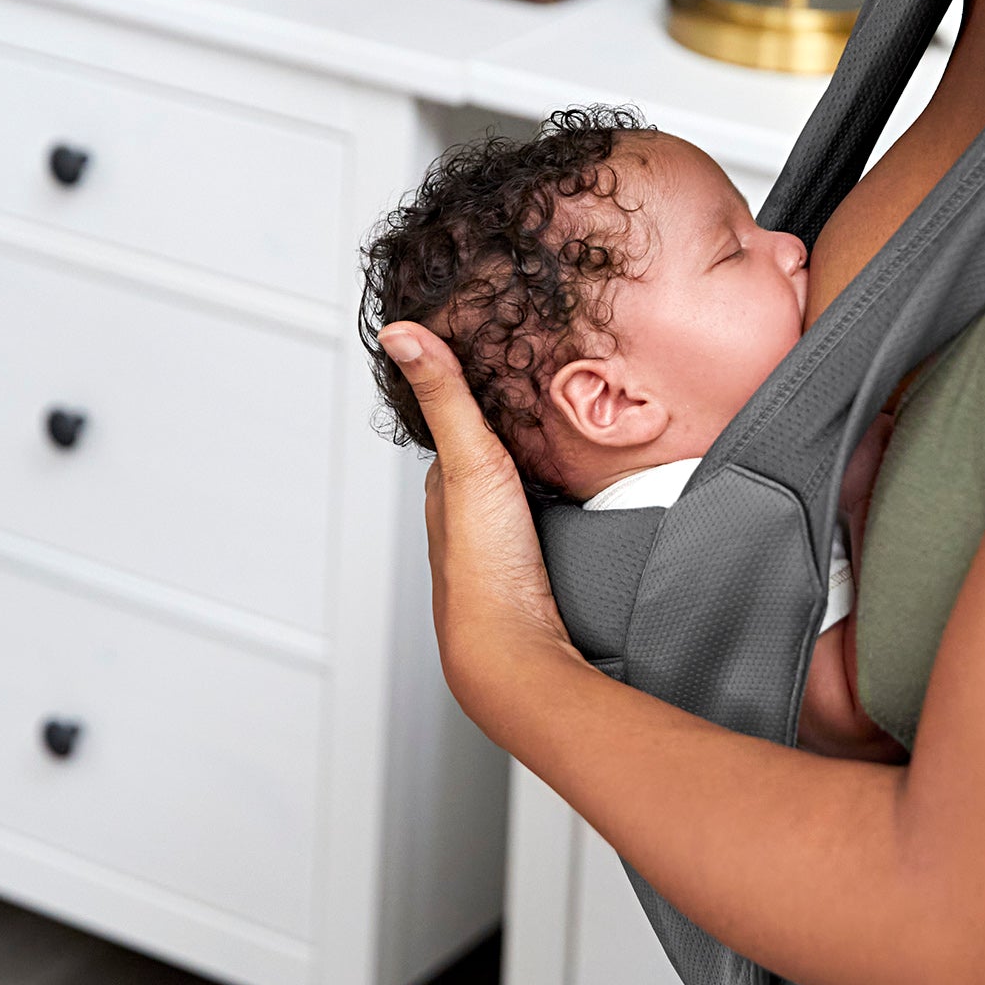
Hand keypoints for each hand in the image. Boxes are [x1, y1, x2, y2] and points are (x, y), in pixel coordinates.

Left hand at [379, 322, 576, 725]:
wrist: (515, 650)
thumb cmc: (483, 568)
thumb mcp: (469, 461)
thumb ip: (445, 396)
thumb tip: (401, 334)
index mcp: (446, 485)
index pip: (459, 422)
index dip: (476, 389)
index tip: (497, 353)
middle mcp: (467, 514)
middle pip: (492, 454)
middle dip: (515, 426)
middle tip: (550, 385)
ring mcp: (501, 542)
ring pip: (519, 487)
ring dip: (540, 461)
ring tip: (574, 426)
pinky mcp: (535, 564)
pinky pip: (548, 514)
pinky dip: (560, 493)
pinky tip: (583, 488)